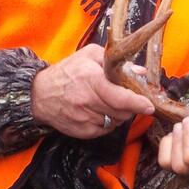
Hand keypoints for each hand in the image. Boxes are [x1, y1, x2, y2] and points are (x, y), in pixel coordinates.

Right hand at [30, 43, 153, 139]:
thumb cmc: (66, 72)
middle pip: (123, 111)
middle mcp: (88, 101)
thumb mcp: (88, 56)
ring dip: (119, 113)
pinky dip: (108, 122)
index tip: (149, 105)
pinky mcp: (83, 132)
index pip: (121, 97)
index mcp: (91, 80)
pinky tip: (99, 111)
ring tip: (108, 101)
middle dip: (130, 105)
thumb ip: (115, 62)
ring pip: (117, 121)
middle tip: (127, 97)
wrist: (39, 94)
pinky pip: (106, 129)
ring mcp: (85, 118)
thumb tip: (140, 72)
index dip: (138, 103)